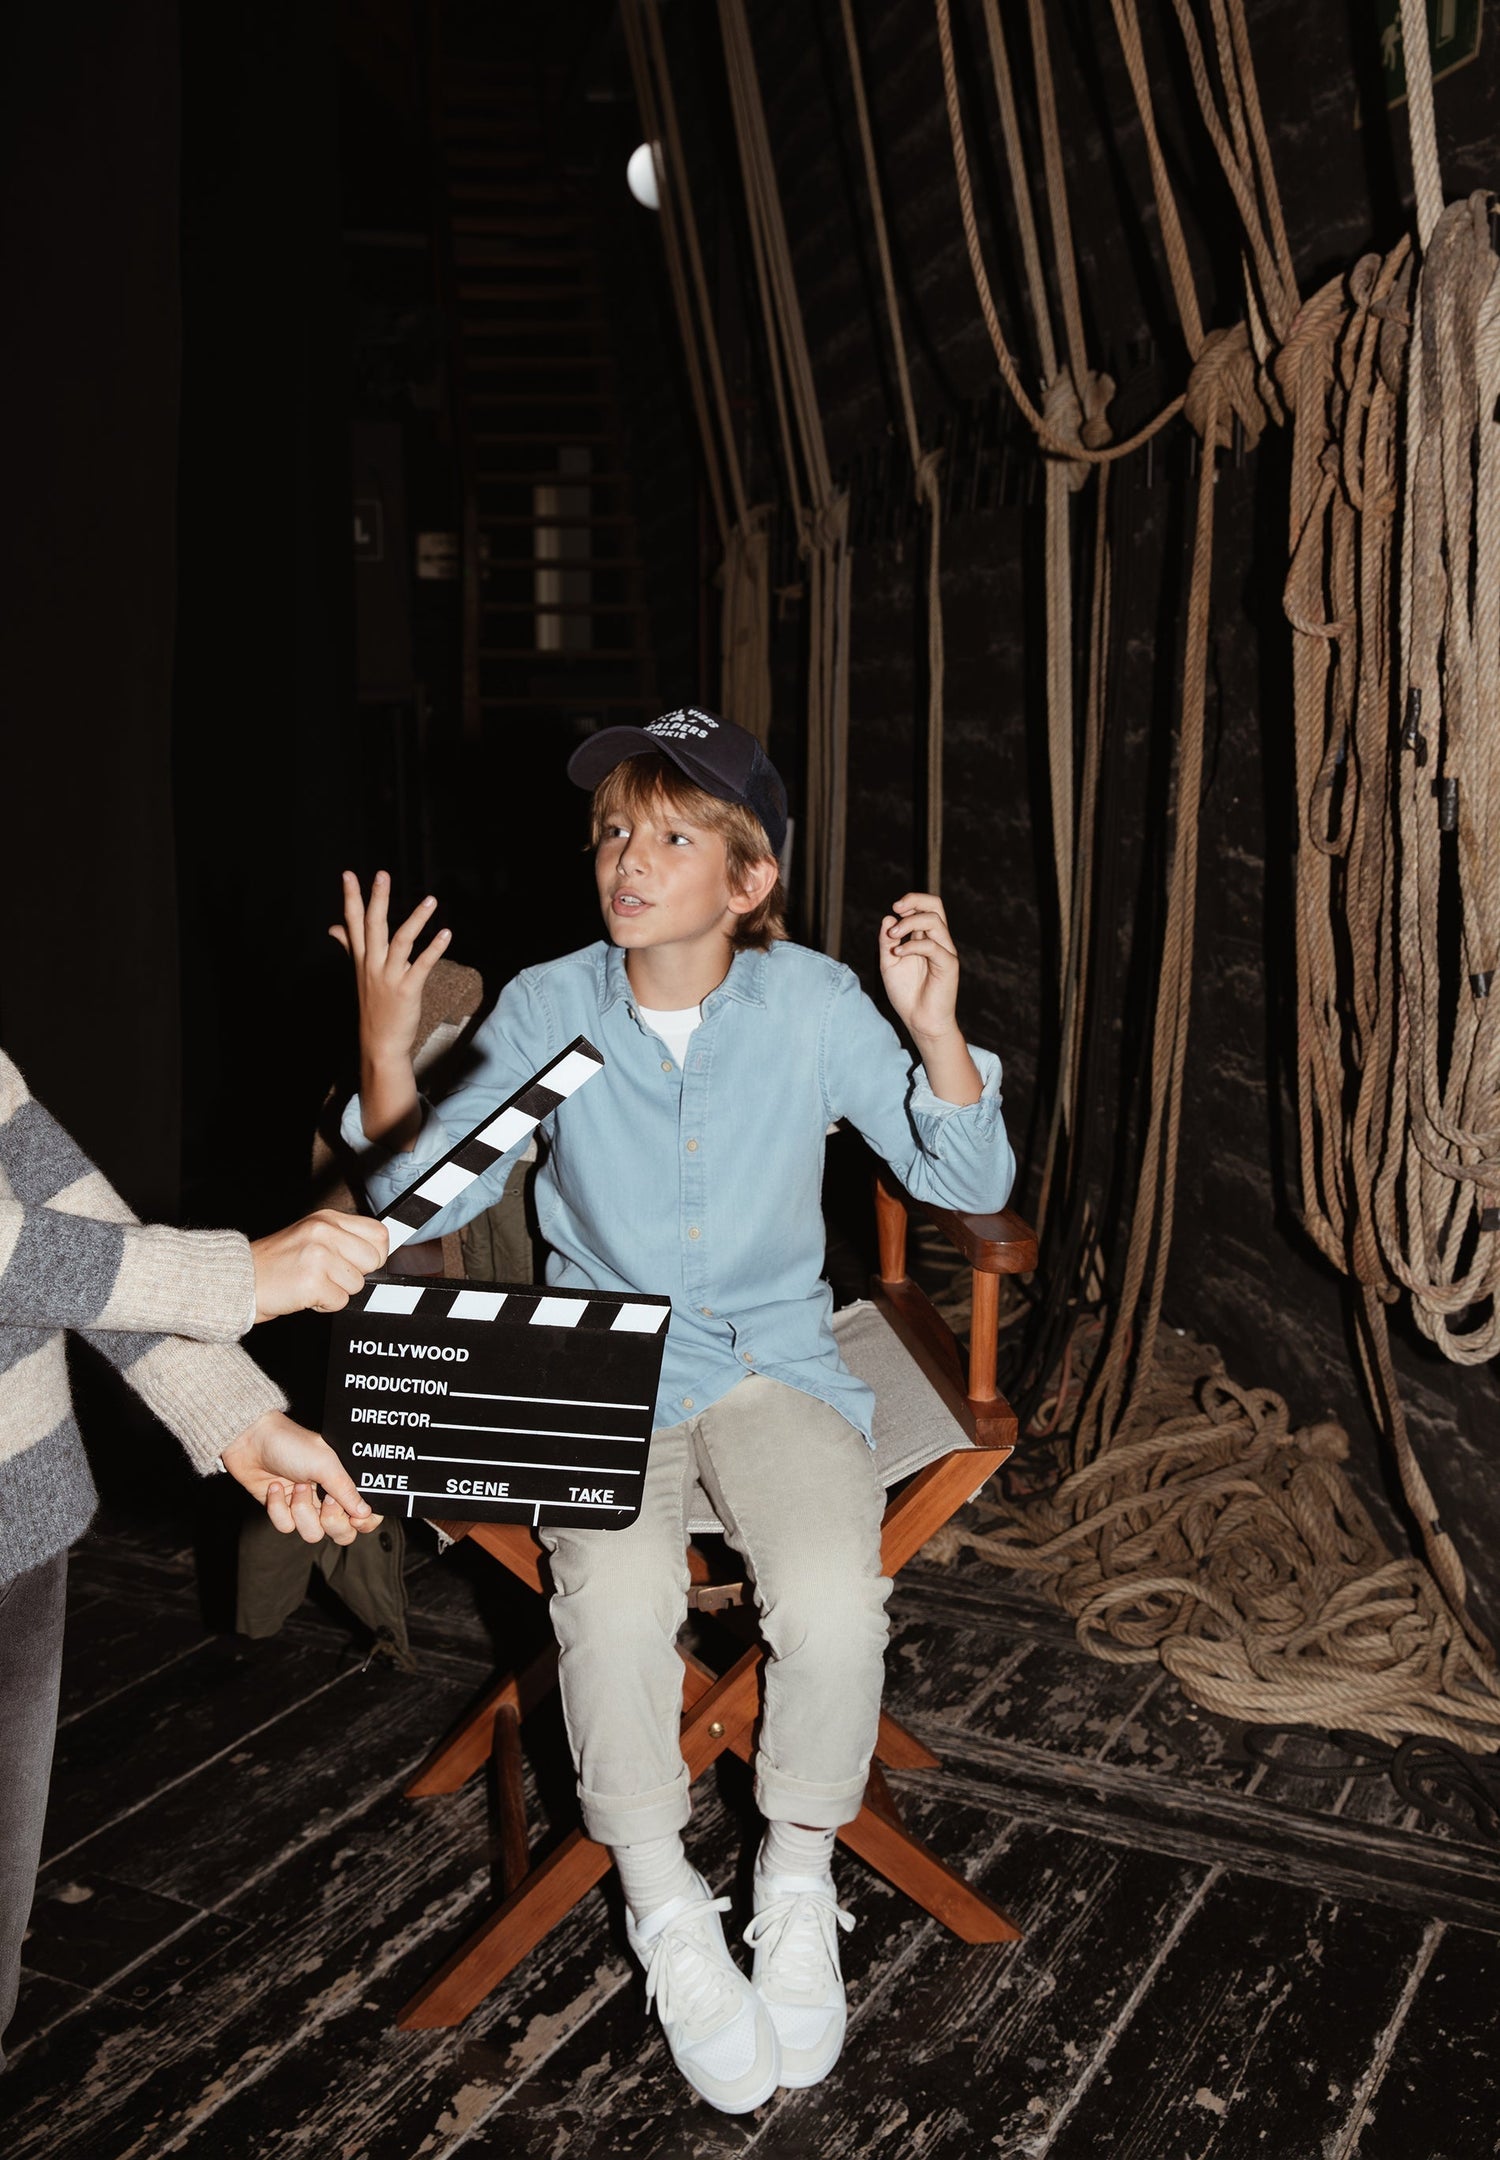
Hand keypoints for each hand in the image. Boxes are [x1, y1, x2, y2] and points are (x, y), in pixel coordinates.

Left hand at [221, 1410, 382, 1544]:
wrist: (251, 1442)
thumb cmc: (292, 1444)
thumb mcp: (325, 1464)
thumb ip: (347, 1490)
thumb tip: (365, 1512)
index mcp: (344, 1482)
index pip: (366, 1514)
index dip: (364, 1521)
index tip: (355, 1517)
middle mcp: (328, 1497)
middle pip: (342, 1533)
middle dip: (331, 1520)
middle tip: (325, 1499)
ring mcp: (305, 1506)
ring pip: (312, 1533)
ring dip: (302, 1509)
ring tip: (296, 1485)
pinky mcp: (282, 1511)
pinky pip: (286, 1527)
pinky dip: (278, 1507)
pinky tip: (275, 1487)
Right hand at [249, 1210, 388, 1320]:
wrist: (236, 1280)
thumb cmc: (275, 1264)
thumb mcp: (309, 1236)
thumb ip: (342, 1239)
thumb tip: (377, 1254)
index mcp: (327, 1219)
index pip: (379, 1234)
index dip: (373, 1255)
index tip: (356, 1264)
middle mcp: (324, 1232)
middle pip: (373, 1260)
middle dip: (355, 1275)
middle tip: (328, 1276)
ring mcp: (318, 1255)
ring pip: (357, 1284)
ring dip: (336, 1292)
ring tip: (311, 1283)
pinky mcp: (312, 1281)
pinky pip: (339, 1302)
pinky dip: (324, 1305)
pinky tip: (304, 1294)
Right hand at [330, 869, 451, 1067]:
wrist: (379, 1043)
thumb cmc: (373, 1006)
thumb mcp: (359, 974)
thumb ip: (350, 946)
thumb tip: (334, 928)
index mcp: (361, 959)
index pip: (353, 923)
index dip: (351, 898)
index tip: (348, 875)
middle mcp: (372, 965)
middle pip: (373, 926)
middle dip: (377, 899)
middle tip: (382, 875)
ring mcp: (389, 977)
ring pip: (400, 941)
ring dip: (416, 919)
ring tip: (431, 900)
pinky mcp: (406, 990)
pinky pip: (422, 965)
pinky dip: (435, 949)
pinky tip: (446, 934)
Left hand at [879, 892, 961, 1043]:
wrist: (919, 1020)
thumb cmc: (906, 993)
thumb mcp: (889, 964)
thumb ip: (887, 942)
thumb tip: (888, 917)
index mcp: (926, 938)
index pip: (926, 907)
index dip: (911, 901)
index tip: (894, 909)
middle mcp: (938, 940)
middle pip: (936, 905)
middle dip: (915, 900)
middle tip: (896, 908)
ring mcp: (945, 951)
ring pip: (935, 921)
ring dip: (910, 923)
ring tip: (893, 936)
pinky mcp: (948, 965)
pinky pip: (932, 946)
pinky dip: (912, 945)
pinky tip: (898, 953)